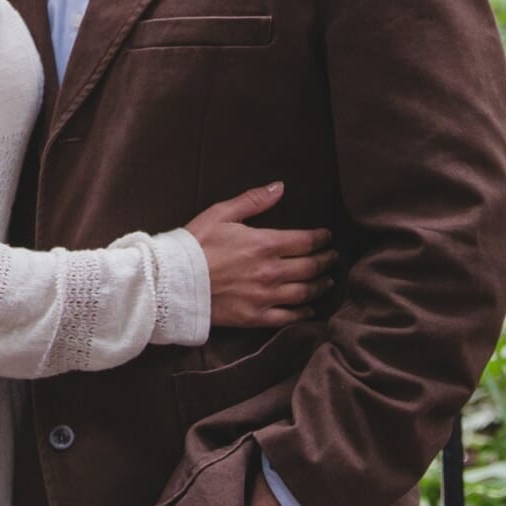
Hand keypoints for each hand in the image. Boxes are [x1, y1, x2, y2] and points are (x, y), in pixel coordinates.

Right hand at [184, 181, 335, 327]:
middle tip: (332, 258)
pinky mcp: (256, 317)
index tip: (326, 237)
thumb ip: (253, 200)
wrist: (172, 281)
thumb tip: (279, 187)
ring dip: (320, 286)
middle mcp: (270, 272)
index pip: (306, 241)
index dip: (321, 238)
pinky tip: (309, 308)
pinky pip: (288, 318)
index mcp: (264, 244)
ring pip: (305, 292)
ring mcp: (265, 296)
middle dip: (326, 261)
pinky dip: (303, 313)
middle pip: (311, 267)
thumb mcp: (221, 214)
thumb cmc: (195, 245)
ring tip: (327, 281)